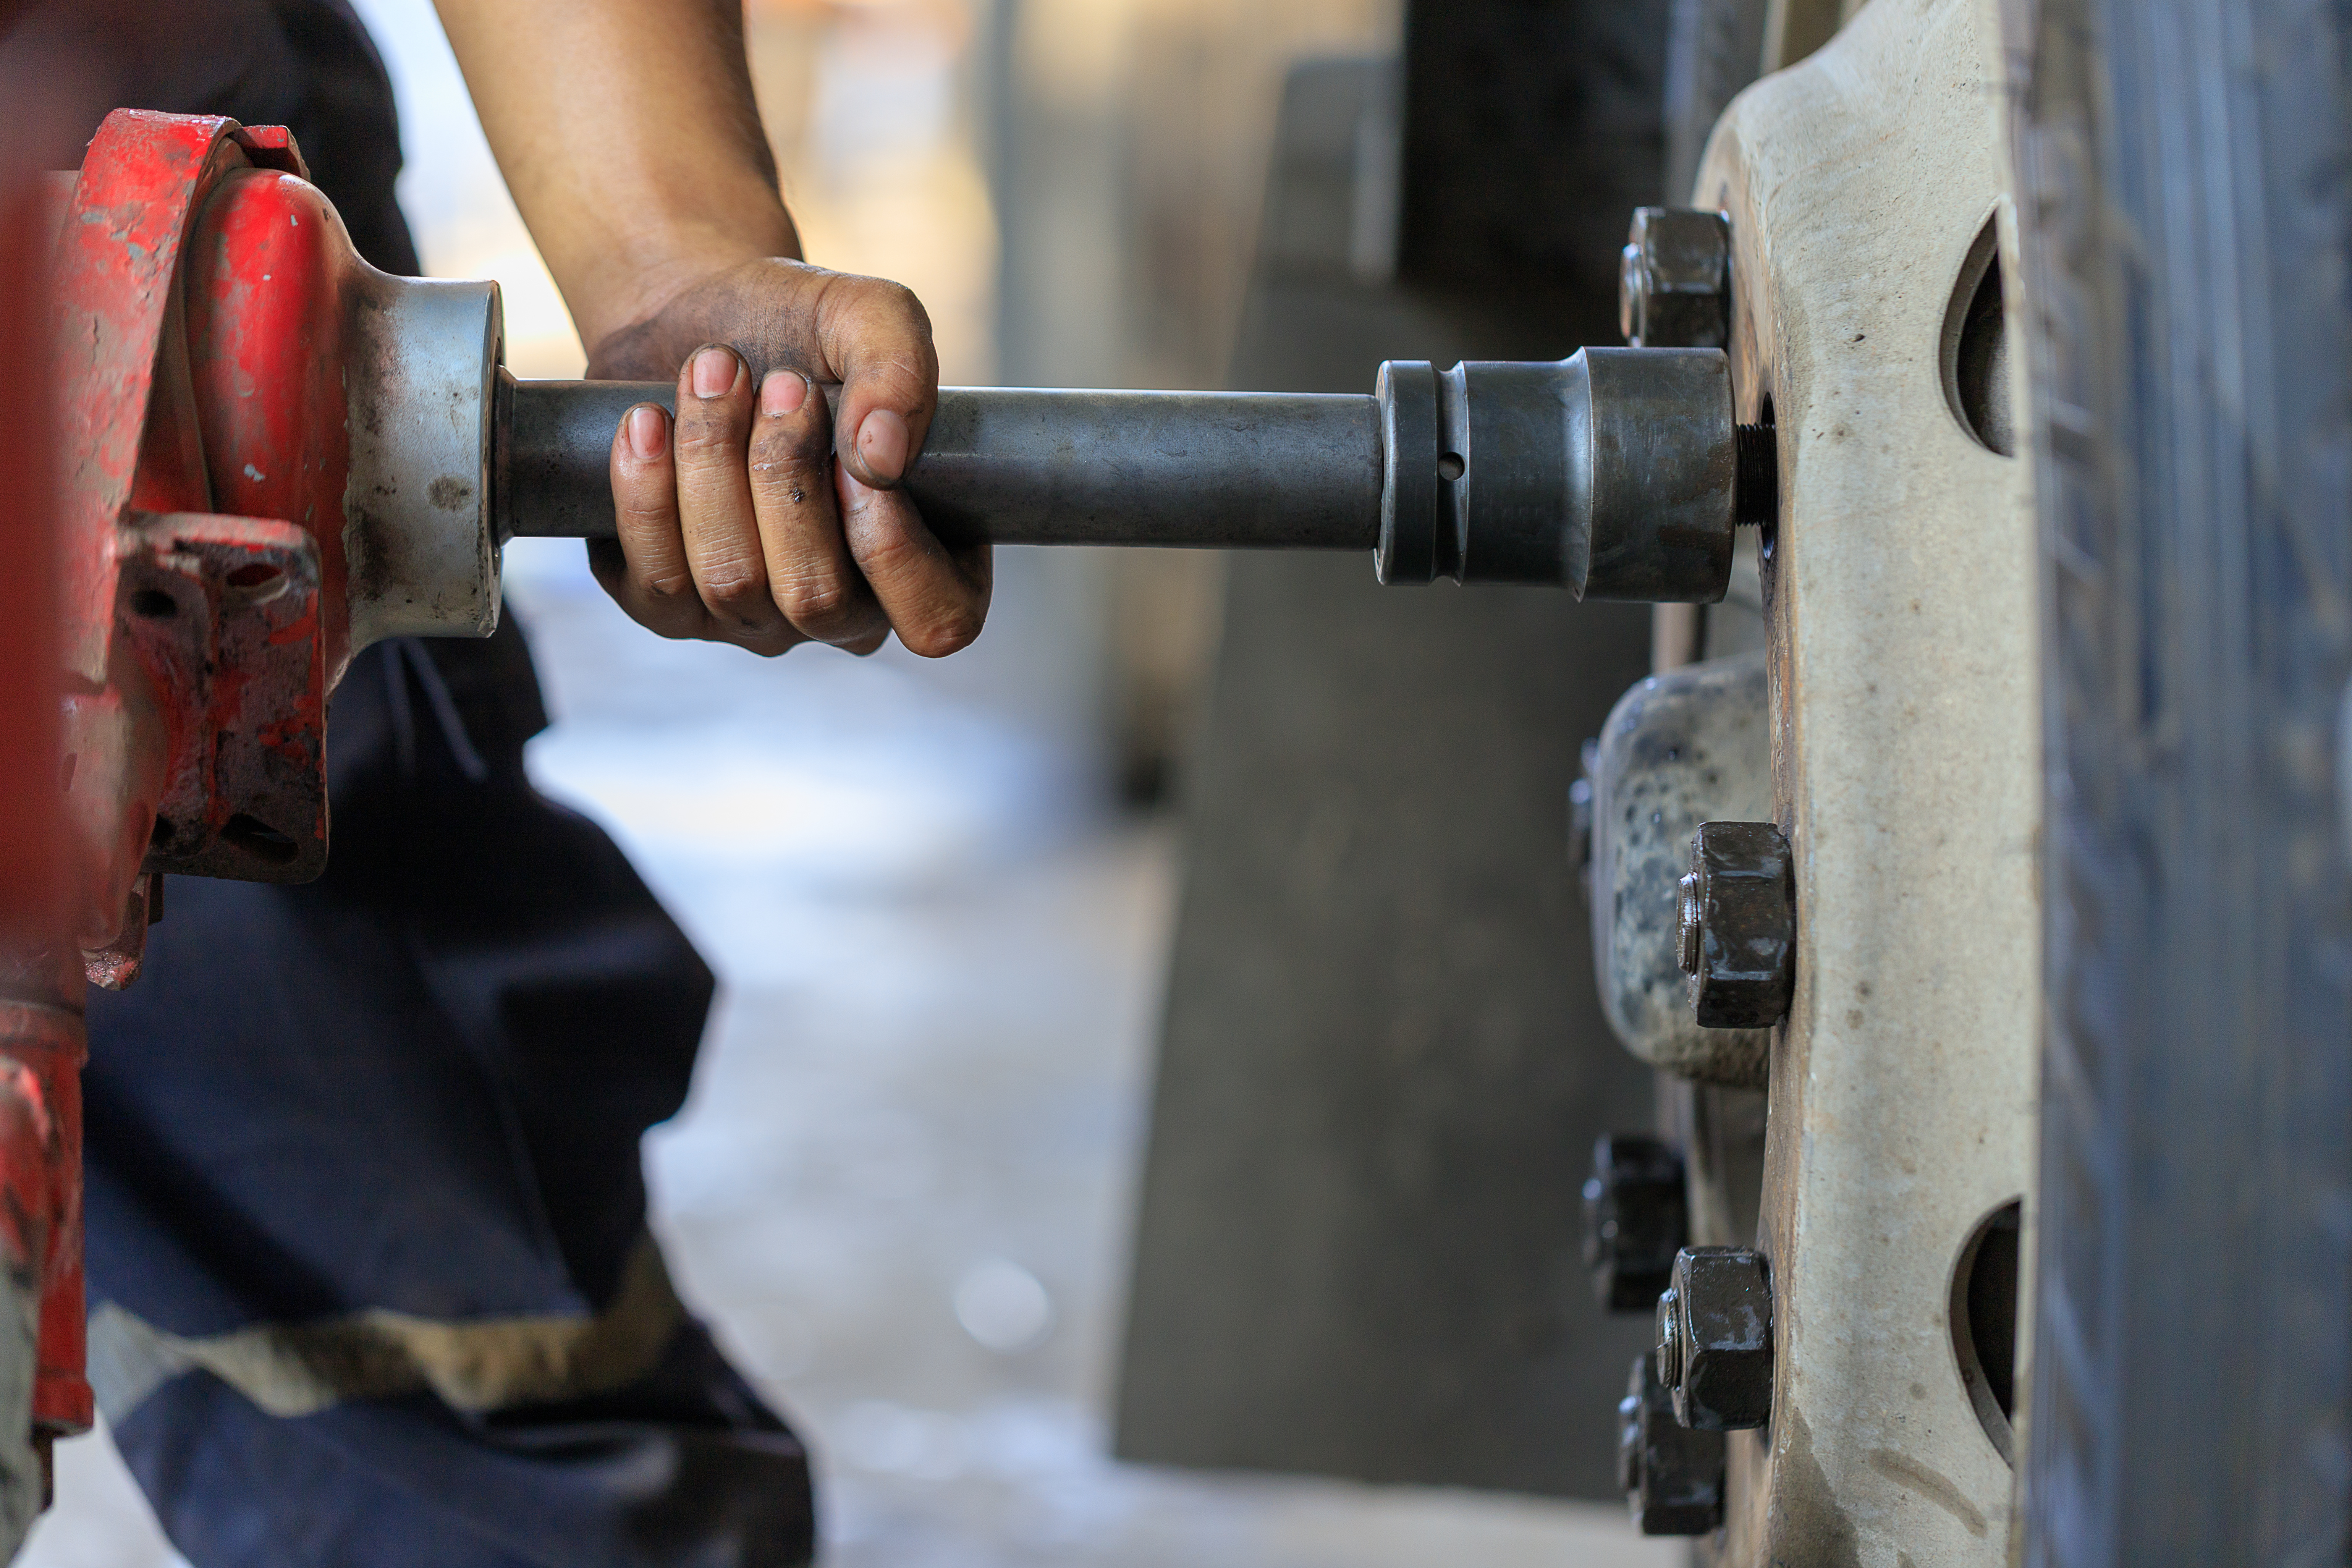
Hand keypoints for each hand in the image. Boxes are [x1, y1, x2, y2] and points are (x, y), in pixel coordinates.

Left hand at [585, 257, 989, 657]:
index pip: (937, 621)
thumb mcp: (871, 318)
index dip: (893, 550)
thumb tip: (883, 456)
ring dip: (713, 462)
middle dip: (785, 476)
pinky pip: (657, 582)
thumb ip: (902, 371)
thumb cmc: (800, 328)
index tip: (853, 453)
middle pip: (817, 599)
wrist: (693, 318)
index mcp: (927, 564)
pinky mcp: (669, 607)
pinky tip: (647, 421)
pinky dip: (647, 491)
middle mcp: (844, 612)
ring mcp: (755, 620)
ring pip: (732, 582)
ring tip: (711, 372)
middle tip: (779, 382)